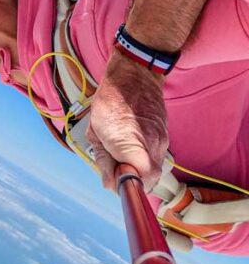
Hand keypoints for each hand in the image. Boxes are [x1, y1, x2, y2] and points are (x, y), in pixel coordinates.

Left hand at [86, 52, 168, 189]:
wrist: (135, 76)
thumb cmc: (110, 101)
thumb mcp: (96, 132)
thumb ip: (104, 160)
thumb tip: (109, 184)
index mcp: (132, 144)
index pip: (144, 180)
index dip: (129, 187)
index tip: (116, 181)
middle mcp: (153, 144)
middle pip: (150, 178)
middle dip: (133, 179)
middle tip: (115, 167)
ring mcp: (162, 139)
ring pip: (153, 167)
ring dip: (138, 167)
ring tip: (120, 151)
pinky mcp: (166, 134)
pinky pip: (156, 154)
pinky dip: (143, 156)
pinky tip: (130, 143)